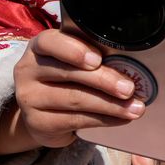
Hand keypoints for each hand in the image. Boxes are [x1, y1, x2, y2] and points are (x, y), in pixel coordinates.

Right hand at [0, 28, 143, 154]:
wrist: (43, 114)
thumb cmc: (68, 78)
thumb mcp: (75, 61)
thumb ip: (95, 57)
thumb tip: (135, 63)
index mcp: (41, 46)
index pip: (50, 42)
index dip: (74, 50)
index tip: (97, 60)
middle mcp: (28, 69)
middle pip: (69, 73)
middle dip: (105, 81)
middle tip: (129, 89)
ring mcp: (29, 98)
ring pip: (74, 99)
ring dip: (110, 105)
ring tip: (135, 108)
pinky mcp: (37, 122)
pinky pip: (74, 120)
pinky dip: (103, 120)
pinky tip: (121, 118)